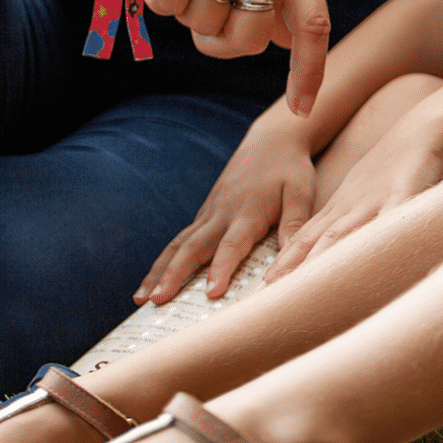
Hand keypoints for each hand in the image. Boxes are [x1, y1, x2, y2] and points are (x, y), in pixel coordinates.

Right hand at [133, 111, 316, 304]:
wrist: (271, 141)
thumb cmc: (290, 169)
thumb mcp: (301, 192)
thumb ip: (295, 223)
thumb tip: (292, 256)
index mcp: (246, 212)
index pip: (231, 245)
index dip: (221, 269)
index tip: (211, 293)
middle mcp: (221, 214)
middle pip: (192, 247)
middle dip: (174, 275)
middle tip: (157, 301)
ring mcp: (209, 214)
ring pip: (178, 245)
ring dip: (159, 271)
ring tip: (141, 299)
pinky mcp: (204, 215)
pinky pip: (180, 240)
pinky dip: (163, 262)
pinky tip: (152, 282)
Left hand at [262, 118, 442, 282]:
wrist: (423, 129)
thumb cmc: (395, 165)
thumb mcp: (363, 194)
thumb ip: (348, 222)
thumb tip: (333, 251)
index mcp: (341, 207)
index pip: (304, 239)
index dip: (283, 264)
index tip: (262, 288)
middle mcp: (350, 206)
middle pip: (315, 241)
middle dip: (291, 269)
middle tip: (268, 296)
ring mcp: (374, 202)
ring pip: (341, 236)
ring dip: (318, 262)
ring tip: (302, 289)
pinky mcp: (403, 197)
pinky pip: (387, 224)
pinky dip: (374, 243)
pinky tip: (368, 263)